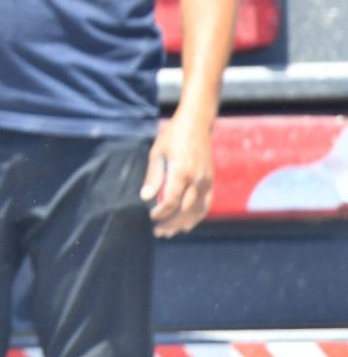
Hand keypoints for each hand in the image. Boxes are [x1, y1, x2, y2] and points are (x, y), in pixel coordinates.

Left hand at [141, 112, 213, 236]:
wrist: (196, 124)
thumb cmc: (173, 137)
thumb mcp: (157, 153)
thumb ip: (153, 176)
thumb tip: (145, 197)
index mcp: (182, 172)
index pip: (171, 201)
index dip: (160, 213)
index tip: (150, 217)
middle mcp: (197, 180)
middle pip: (185, 210)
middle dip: (171, 223)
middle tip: (158, 232)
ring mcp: (206, 182)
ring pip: (198, 211)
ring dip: (184, 224)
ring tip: (170, 232)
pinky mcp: (210, 182)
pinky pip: (206, 204)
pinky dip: (197, 217)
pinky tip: (187, 223)